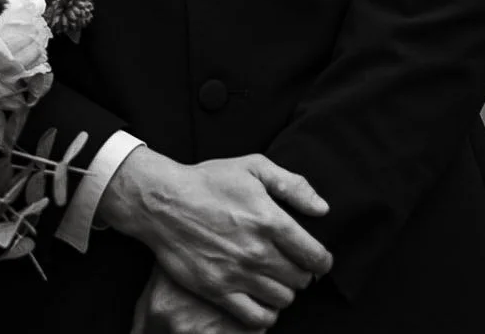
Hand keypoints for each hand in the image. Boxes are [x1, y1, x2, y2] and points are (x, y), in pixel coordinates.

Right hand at [102, 148, 330, 326]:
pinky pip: (257, 317)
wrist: (161, 202)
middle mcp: (257, 251)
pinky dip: (266, 313)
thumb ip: (293, 185)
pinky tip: (260, 298)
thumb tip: (322, 209)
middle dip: (301, 273)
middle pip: (301, 280)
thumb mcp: (253, 167)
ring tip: (273, 279)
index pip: (315, 257)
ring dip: (284, 291)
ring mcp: (236, 274)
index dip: (322, 261)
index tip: (316, 259)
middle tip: (290, 265)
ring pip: (283, 299)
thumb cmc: (207, 182)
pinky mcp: (217, 290)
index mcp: (270, 220)